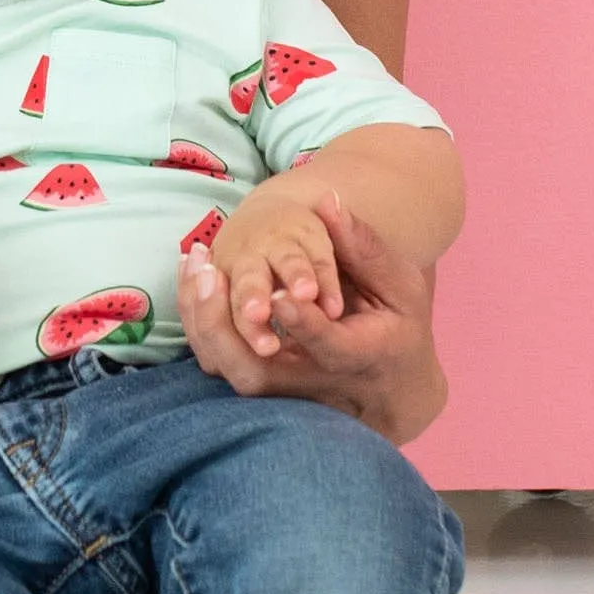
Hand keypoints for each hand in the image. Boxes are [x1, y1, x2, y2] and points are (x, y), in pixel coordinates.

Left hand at [179, 186, 445, 444]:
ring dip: (204, 323)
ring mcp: (283, 392)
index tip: (279, 294)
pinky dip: (199, 323)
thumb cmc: (398, 325)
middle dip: (227, 329)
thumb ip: (365, 246)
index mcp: (360, 356)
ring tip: (196, 265)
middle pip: (259, 375)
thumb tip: (330, 202)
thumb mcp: (400, 285)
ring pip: (232, 372)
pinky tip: (193, 275)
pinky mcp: (262, 384)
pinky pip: (220, 363)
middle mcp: (315, 384)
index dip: (302, 324)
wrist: (392, 385)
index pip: (328, 347)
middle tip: (212, 275)